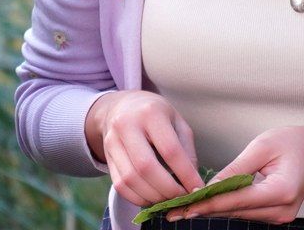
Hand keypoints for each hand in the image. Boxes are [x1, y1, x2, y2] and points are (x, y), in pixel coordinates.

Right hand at [86, 90, 202, 207]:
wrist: (123, 106)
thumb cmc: (157, 115)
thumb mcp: (177, 122)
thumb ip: (187, 151)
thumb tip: (192, 184)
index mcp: (150, 112)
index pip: (170, 150)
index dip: (185, 174)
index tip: (197, 189)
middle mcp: (126, 124)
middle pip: (146, 167)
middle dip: (167, 189)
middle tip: (181, 197)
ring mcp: (112, 140)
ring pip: (130, 179)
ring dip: (152, 196)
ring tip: (167, 199)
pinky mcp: (106, 156)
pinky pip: (119, 185)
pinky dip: (137, 198)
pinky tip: (151, 198)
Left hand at [168, 126, 303, 223]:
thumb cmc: (292, 142)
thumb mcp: (261, 147)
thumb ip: (236, 169)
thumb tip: (209, 187)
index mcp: (281, 191)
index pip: (235, 200)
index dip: (206, 203)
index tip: (181, 206)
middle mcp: (281, 210)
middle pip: (234, 211)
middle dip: (201, 210)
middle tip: (170, 211)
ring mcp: (280, 216)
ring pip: (237, 214)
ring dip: (209, 210)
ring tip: (178, 209)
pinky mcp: (275, 215)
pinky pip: (244, 211)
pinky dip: (223, 207)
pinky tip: (201, 205)